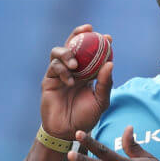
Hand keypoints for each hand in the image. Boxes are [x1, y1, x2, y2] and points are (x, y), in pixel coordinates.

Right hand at [40, 24, 113, 139]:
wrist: (67, 130)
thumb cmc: (86, 117)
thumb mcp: (100, 101)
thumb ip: (105, 83)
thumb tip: (110, 63)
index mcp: (87, 72)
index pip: (92, 52)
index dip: (98, 42)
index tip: (108, 37)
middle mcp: (73, 69)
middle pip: (72, 44)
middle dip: (78, 34)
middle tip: (88, 30)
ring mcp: (59, 73)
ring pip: (58, 52)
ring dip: (67, 53)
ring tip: (75, 64)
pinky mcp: (48, 80)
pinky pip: (54, 67)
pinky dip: (62, 71)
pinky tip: (70, 81)